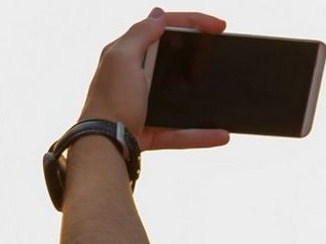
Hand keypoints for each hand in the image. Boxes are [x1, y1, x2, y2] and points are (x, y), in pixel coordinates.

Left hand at [79, 7, 229, 150]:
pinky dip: (201, 135)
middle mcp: (134, 79)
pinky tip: (220, 135)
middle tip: (219, 53)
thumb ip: (140, 34)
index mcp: (126, 56)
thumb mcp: (123, 59)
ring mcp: (144, 106)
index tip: (219, 27)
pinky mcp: (151, 131)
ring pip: (180, 98)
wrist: (104, 147)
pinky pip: (181, 132)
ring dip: (203, 98)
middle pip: (172, 61)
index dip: (192, 22)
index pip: (161, 29)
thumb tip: (158, 15)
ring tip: (221, 93)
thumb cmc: (110, 103)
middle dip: (196, 57)